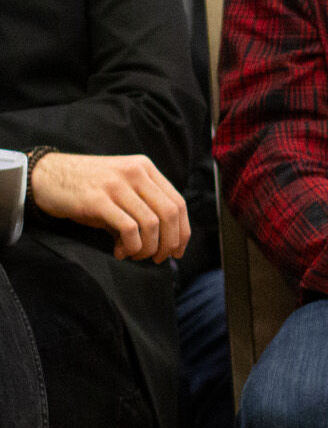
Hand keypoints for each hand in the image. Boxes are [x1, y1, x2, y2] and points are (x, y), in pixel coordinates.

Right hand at [29, 152, 189, 262]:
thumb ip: (141, 208)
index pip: (178, 202)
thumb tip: (162, 243)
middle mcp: (136, 173)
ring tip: (136, 256)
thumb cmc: (85, 187)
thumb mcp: (119, 189)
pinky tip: (121, 252)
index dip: (182, 230)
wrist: (45, 176)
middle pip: (170, 213)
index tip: (178, 250)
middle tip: (159, 259)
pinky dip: (131, 246)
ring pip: (151, 223)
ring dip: (148, 247)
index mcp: (145, 168)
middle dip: (169, 242)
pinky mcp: (97, 200)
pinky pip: (129, 228)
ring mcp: (117, 185)